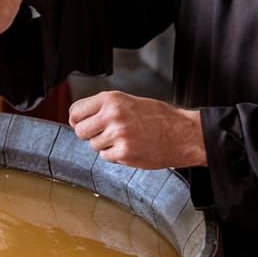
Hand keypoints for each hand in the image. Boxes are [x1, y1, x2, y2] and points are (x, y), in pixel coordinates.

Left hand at [68, 91, 206, 168]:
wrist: (182, 133)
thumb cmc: (158, 117)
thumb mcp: (127, 101)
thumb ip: (103, 107)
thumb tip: (78, 118)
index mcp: (111, 99)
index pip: (75, 110)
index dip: (77, 119)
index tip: (80, 123)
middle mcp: (112, 115)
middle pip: (80, 131)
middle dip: (88, 134)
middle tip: (103, 133)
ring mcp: (118, 135)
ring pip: (93, 145)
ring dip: (104, 145)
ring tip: (124, 138)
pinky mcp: (124, 153)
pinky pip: (105, 157)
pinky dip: (114, 155)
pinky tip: (129, 147)